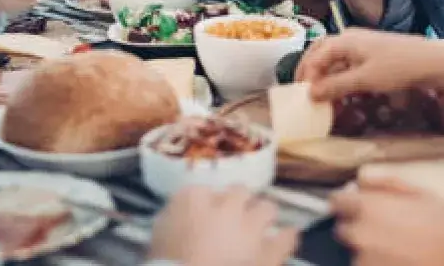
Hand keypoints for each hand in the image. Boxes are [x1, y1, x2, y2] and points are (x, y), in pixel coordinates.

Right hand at [147, 185, 298, 265]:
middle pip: (238, 191)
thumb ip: (169, 223)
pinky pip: (286, 238)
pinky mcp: (268, 252)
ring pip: (266, 207)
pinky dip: (287, 237)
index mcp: (191, 200)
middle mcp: (225, 206)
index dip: (204, 203)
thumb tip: (175, 220)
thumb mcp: (155, 240)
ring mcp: (250, 228)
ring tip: (260, 225)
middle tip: (233, 216)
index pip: (201, 191)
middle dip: (237, 203)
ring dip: (263, 216)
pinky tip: (288, 236)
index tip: (202, 213)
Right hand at [295, 28, 443, 100]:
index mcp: (344, 40)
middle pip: (321, 52)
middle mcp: (350, 38)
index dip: (306, 76)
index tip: (302, 96)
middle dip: (309, 71)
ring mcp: (362, 45)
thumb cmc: (397, 67)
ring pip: (334, 58)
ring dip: (324, 75)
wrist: (432, 61)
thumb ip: (336, 86)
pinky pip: (347, 63)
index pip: (315, 56)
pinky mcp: (373, 54)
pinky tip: (341, 90)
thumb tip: (311, 94)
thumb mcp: (364, 80)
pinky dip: (339, 76)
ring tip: (320, 94)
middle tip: (302, 90)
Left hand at [331, 179, 443, 265]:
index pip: (336, 201)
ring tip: (399, 249)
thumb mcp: (419, 194)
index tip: (356, 205)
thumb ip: (385, 184)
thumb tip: (361, 181)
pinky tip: (401, 260)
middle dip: (359, 227)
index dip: (348, 201)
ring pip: (358, 253)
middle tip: (385, 229)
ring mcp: (364, 261)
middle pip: (344, 229)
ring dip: (370, 250)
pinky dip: (380, 264)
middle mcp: (360, 235)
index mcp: (368, 208)